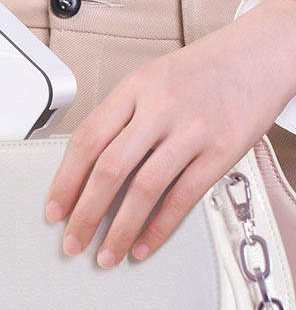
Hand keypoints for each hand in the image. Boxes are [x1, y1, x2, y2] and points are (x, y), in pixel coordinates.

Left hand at [45, 0, 295, 268]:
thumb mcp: (147, 81)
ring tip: (105, 252)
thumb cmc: (197, 72)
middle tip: (72, 239)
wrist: (255, 57)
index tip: (54, 208)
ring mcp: (191, 131)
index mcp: (133, 89)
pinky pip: (184, 197)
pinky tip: (143, 244)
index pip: (87, 139)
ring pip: (144, 188)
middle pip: (110, 167)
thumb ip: (119, 118)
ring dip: (120, 228)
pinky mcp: (222, 152)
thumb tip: (86, 166)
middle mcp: (158, 108)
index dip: (65, 179)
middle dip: (85, 212)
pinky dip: (160, 227)